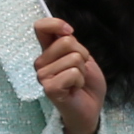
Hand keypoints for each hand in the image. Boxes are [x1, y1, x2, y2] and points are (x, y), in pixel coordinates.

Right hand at [31, 15, 101, 133]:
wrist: (92, 108)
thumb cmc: (87, 84)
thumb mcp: (83, 57)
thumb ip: (71, 43)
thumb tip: (65, 32)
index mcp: (48, 52)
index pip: (41, 27)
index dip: (56, 24)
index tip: (69, 31)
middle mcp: (41, 63)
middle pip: (66, 42)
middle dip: (82, 55)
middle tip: (80, 71)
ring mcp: (43, 76)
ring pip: (73, 58)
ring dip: (82, 71)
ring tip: (77, 82)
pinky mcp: (49, 88)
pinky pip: (72, 73)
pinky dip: (80, 81)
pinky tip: (75, 90)